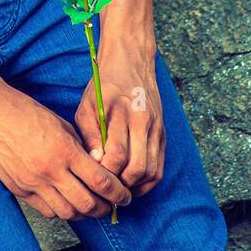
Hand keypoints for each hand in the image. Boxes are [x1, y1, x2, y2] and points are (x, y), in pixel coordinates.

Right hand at [0, 80, 132, 221]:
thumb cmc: (25, 111)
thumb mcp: (60, 124)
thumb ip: (79, 147)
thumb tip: (97, 166)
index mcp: (64, 150)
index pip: (101, 181)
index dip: (117, 192)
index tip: (124, 195)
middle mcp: (50, 171)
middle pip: (87, 203)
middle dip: (105, 207)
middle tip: (113, 204)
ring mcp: (33, 183)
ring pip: (68, 212)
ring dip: (84, 213)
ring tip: (92, 206)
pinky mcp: (19, 190)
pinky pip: (46, 210)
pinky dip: (61, 211)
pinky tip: (67, 203)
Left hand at [75, 47, 164, 197]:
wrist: (131, 63)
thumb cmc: (103, 86)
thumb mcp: (87, 105)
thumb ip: (90, 134)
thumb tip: (96, 164)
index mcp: (121, 111)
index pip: (117, 154)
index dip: (105, 173)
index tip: (93, 177)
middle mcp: (143, 121)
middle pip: (136, 168)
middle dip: (119, 184)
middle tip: (104, 188)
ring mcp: (156, 128)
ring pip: (150, 172)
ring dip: (133, 186)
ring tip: (116, 187)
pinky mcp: (163, 134)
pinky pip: (159, 169)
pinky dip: (146, 182)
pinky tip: (130, 183)